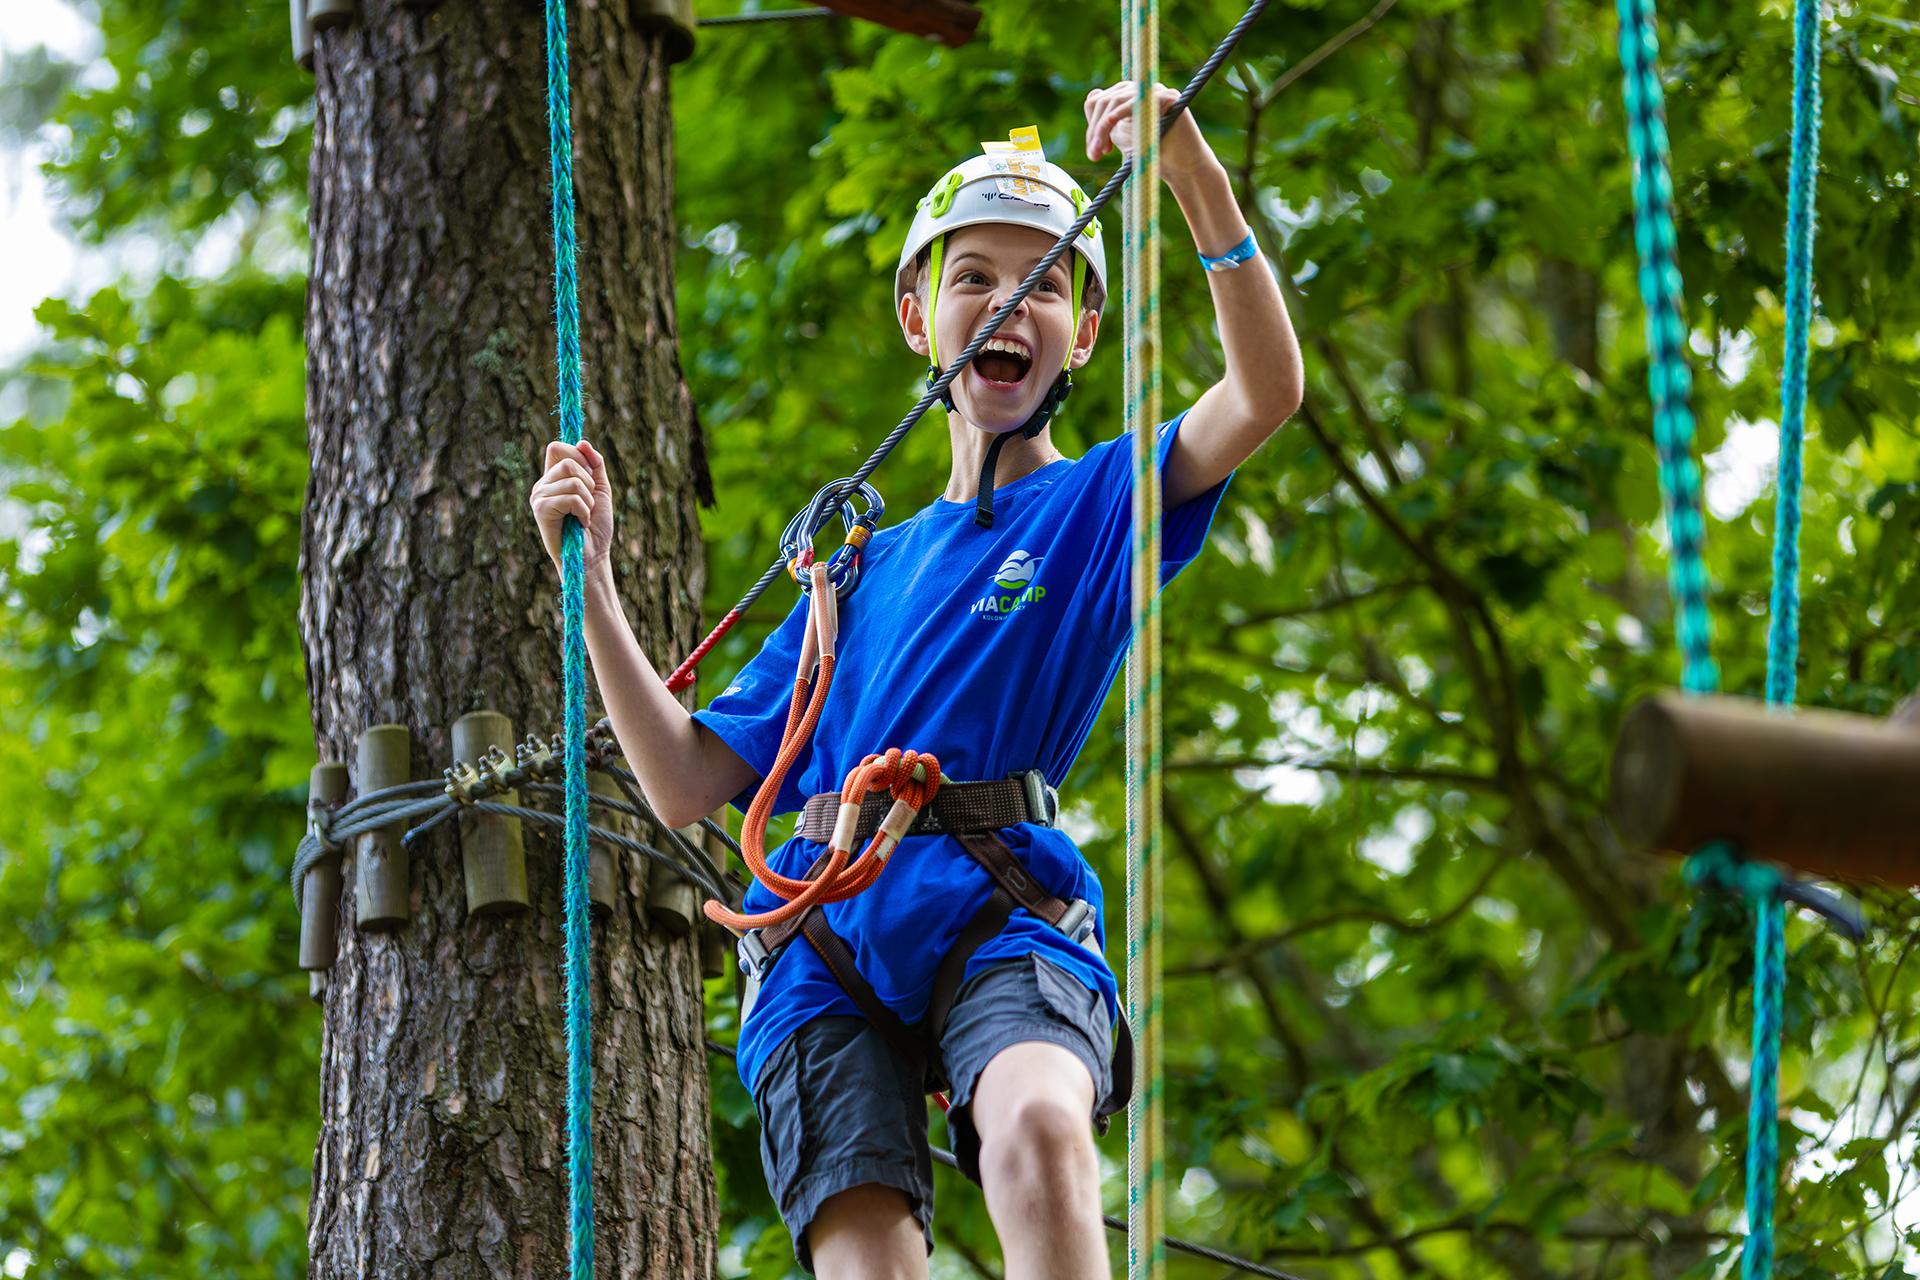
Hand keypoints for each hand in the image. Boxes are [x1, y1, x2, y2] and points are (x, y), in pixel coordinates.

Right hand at [528, 439, 615, 581]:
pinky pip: (571, 497)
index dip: (578, 456)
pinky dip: (584, 511)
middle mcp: (542, 485)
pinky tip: (580, 523)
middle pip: (566, 459)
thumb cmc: (595, 527)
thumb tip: (583, 442)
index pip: (557, 447)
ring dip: (588, 500)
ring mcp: (539, 497)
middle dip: (588, 481)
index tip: (590, 477)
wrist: (592, 557)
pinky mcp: (540, 510)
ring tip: (584, 515)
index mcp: (553, 478)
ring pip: (572, 478)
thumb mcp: (600, 489)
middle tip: (588, 503)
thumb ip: (594, 465)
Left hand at [1084, 81, 1210, 181]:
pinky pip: (1138, 101)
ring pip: (1116, 100)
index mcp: (1127, 96)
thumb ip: (1106, 122)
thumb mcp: (1122, 136)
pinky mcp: (1167, 97)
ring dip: (1102, 127)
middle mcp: (1140, 88)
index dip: (1091, 125)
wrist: (1181, 167)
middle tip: (1093, 155)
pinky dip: (1120, 113)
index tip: (1094, 152)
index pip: (1098, 100)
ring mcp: (1154, 90)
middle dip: (1095, 130)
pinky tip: (1111, 126)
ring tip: (1101, 152)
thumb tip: (1092, 97)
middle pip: (1105, 100)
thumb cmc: (1153, 154)